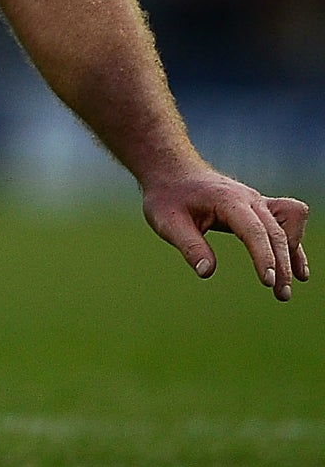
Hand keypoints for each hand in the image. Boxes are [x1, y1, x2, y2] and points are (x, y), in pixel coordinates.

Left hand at [142, 167, 308, 300]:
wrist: (173, 171)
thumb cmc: (168, 197)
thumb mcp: (167, 221)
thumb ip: (188, 245)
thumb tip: (206, 272)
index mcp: (227, 199)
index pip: (253, 229)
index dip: (263, 256)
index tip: (268, 282)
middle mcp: (249, 198)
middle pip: (275, 232)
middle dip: (281, 265)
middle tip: (281, 295)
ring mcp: (258, 202)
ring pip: (288, 226)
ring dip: (291, 257)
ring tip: (286, 289)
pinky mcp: (260, 208)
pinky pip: (289, 223)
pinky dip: (295, 245)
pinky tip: (299, 271)